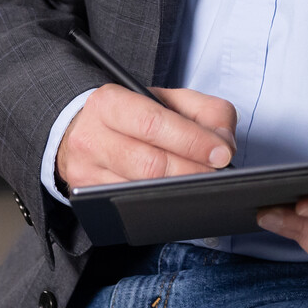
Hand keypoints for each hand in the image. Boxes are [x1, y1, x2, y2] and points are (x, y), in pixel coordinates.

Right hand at [55, 84, 237, 190]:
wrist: (84, 130)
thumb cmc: (132, 115)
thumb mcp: (168, 99)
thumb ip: (205, 110)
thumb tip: (223, 143)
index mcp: (110, 103)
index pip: (154, 124)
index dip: (192, 141)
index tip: (221, 153)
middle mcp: (91, 137)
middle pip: (149, 164)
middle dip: (191, 171)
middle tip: (216, 174)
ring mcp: (86, 172)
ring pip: (139, 190)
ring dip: (178, 190)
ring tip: (202, 184)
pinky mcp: (87, 200)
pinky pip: (129, 208)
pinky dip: (159, 204)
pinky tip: (178, 198)